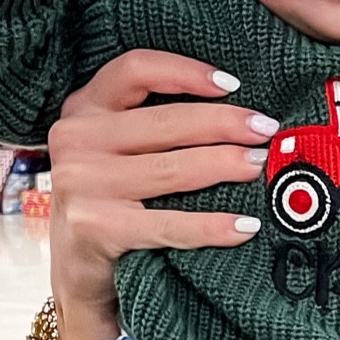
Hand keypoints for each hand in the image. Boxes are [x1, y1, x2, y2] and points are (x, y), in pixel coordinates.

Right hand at [48, 50, 272, 339]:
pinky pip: (169, 224)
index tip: (232, 84)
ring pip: (172, 169)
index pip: (135, 69)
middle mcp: (76, 139)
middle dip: (224, 123)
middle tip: (265, 130)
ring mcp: (81, 183)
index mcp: (83, 108)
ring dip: (225, 166)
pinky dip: (212, 226)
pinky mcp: (95, 226)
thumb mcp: (113, 149)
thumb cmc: (109, 200)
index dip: (186, 71)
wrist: (75, 269)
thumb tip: (236, 113)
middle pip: (165, 121)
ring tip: (259, 167)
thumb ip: (150, 124)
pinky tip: (245, 226)